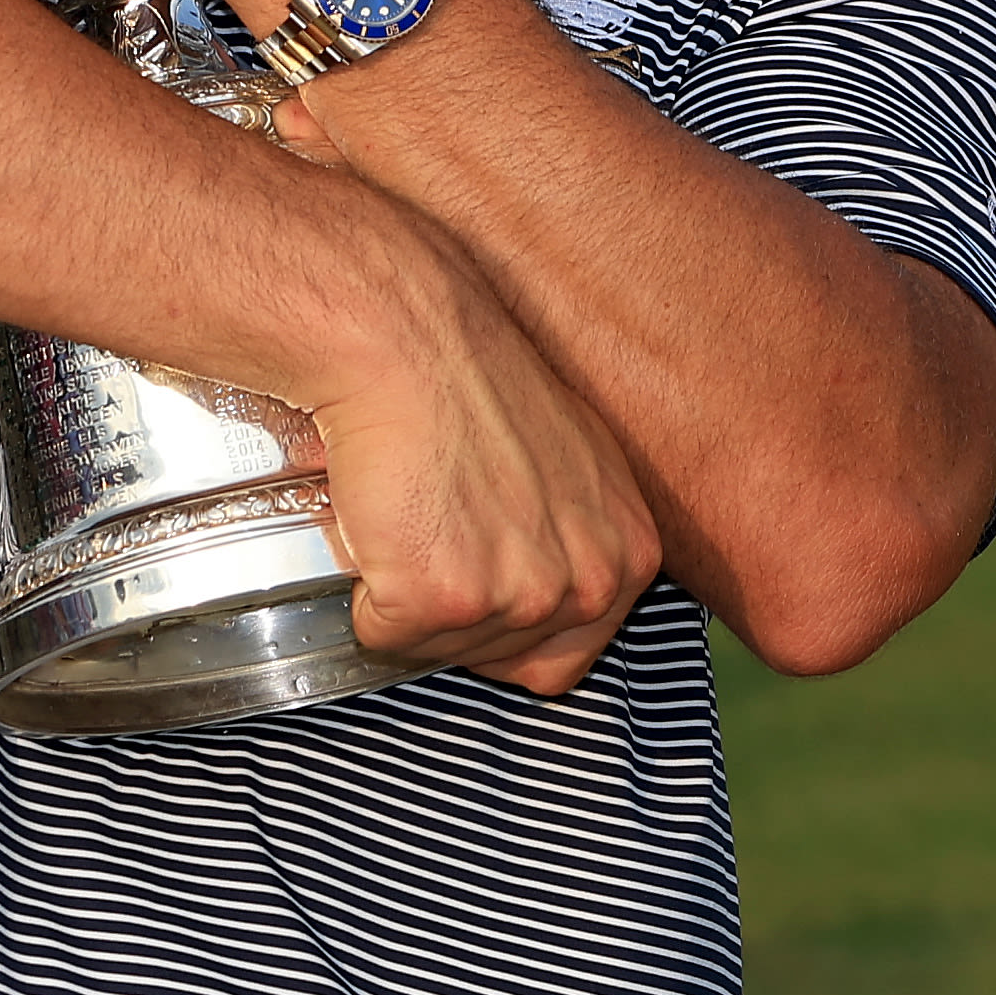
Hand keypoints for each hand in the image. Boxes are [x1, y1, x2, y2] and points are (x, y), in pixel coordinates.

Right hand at [306, 221, 666, 695]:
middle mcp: (592, 583)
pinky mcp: (445, 597)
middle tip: (432, 522)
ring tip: (409, 507)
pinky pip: (383, 635)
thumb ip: (573, 535)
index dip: (501, 616)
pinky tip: (380, 516)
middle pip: (499, 659)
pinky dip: (363, 587)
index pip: (565, 655)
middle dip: (451, 608)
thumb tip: (539, 582)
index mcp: (632, 554)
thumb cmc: (470, 377)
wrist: (402, 335)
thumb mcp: (569, 461)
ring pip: (438, 649)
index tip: (473, 560)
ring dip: (405, 593)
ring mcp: (521, 595)